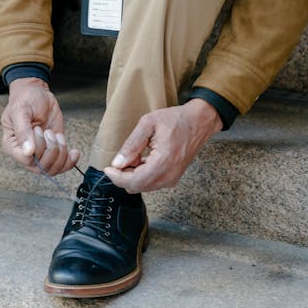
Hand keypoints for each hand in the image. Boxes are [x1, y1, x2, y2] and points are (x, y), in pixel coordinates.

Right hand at [1, 78, 79, 174]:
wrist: (37, 92)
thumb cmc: (25, 99)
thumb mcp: (21, 110)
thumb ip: (23, 131)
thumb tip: (28, 152)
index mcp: (12, 145)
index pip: (26, 160)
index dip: (37, 149)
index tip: (39, 130)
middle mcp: (25, 153)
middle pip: (41, 167)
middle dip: (51, 150)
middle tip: (49, 131)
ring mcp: (39, 153)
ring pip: (52, 169)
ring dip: (61, 153)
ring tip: (57, 135)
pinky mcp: (52, 150)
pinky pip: (61, 165)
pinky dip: (70, 161)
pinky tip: (74, 152)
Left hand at [103, 99, 222, 192]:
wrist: (199, 122)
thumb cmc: (176, 120)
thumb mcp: (148, 124)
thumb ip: (131, 145)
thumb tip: (117, 163)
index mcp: (163, 162)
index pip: (133, 181)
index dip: (116, 177)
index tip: (108, 168)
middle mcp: (169, 175)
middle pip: (136, 187)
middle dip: (123, 176)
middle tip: (122, 158)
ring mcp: (172, 179)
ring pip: (142, 186)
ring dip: (133, 175)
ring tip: (135, 155)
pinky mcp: (172, 178)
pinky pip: (151, 183)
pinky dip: (142, 174)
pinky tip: (142, 159)